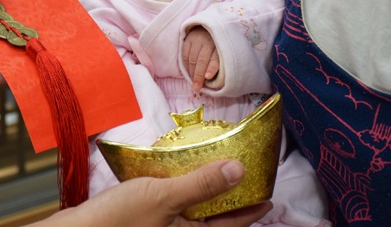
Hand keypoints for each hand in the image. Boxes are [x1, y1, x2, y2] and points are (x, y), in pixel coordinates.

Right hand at [37, 160, 271, 226]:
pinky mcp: (149, 220)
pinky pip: (177, 206)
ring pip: (195, 212)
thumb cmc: (120, 218)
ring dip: (207, 192)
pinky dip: (184, 190)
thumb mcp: (165, 196)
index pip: (232, 224)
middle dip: (231, 198)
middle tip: (244, 175)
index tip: (269, 196)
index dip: (253, 210)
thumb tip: (239, 170)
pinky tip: (180, 173)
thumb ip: (201, 184)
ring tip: (216, 169)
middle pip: (215, 218)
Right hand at [182, 27, 219, 90]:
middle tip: (197, 87)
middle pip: (202, 60)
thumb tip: (212, 81)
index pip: (215, 58)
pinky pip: (185, 55)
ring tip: (193, 82)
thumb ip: (218, 65)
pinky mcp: (188, 40)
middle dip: (199, 75)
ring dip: (191, 72)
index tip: (208, 77)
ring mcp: (196, 39)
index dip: (212, 68)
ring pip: (192, 59)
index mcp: (219, 45)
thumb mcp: (222, 53)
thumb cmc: (217, 46)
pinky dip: (186, 66)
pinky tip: (188, 73)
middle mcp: (208, 41)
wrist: (207, 29)